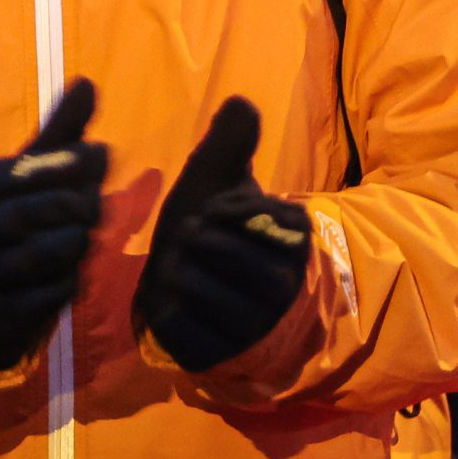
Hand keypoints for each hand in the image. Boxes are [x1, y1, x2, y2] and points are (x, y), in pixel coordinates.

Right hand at [0, 79, 112, 373]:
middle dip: (78, 208)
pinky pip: (46, 297)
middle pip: (37, 212)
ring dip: (75, 247)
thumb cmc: (7, 229)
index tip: (101, 157)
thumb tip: (89, 81)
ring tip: (82, 240)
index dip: (71, 163)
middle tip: (96, 207)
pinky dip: (67, 286)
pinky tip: (71, 277)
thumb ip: (58, 136)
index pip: (29, 169)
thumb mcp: (26, 180)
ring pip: (44, 255)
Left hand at [133, 99, 311, 372]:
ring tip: (186, 272)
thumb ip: (231, 143)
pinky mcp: (220, 357)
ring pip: (191, 284)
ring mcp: (251, 327)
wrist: (198, 295)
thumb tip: (240, 101)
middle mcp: (281, 286)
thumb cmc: (212, 232)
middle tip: (195, 245)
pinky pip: (177, 326)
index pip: (238, 209)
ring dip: (175, 273)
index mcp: (292, 239)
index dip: (217, 208)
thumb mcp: (223, 183)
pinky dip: (166, 311)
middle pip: (209, 245)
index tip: (220, 215)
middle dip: (191, 239)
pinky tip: (176, 304)